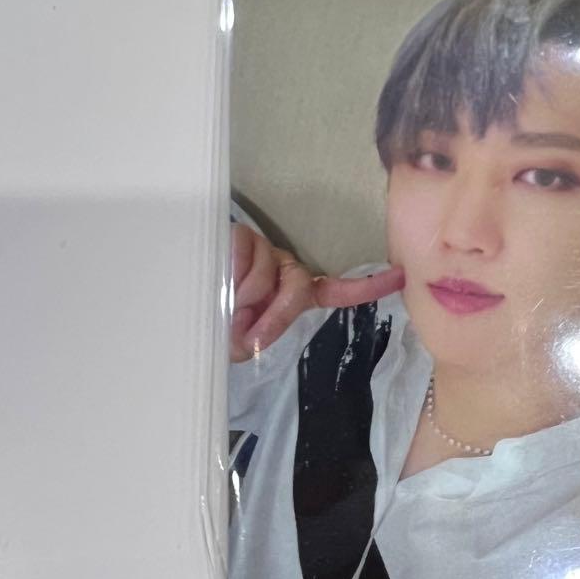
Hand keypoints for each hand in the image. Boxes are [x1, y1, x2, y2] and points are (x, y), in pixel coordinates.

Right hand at [230, 223, 404, 362]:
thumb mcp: (242, 340)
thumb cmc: (213, 323)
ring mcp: (263, 250)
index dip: (366, 286)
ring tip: (221, 305)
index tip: (399, 278)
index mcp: (291, 291)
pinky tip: (216, 282)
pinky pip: (244, 260)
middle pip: (299, 284)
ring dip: (242, 299)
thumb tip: (256, 339)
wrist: (180, 303)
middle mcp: (282, 267)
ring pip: (268, 276)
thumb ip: (262, 334)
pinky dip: (229, 279)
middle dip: (274, 312)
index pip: (334, 290)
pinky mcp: (241, 237)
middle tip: (246, 333)